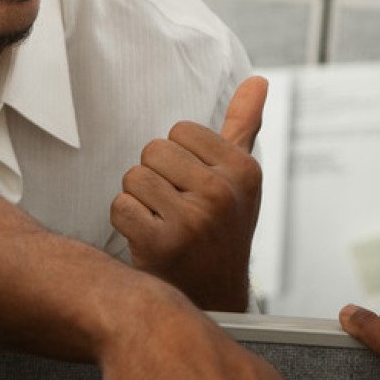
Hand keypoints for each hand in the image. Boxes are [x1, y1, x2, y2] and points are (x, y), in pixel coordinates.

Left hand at [111, 76, 265, 310]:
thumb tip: (258, 81)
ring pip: (133, 177)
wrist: (214, 298)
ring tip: (162, 223)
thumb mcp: (240, 179)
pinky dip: (126, 222)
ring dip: (139, 201)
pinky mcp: (163, 244)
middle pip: (153, 150)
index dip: (179, 158)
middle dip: (156, 177)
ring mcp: (194, 219)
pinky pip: (121, 206)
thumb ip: (244, 125)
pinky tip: (149, 240)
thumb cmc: (221, 230)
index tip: (195, 187)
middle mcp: (223, 192)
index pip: (180, 130)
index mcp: (244, 170)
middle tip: (175, 208)